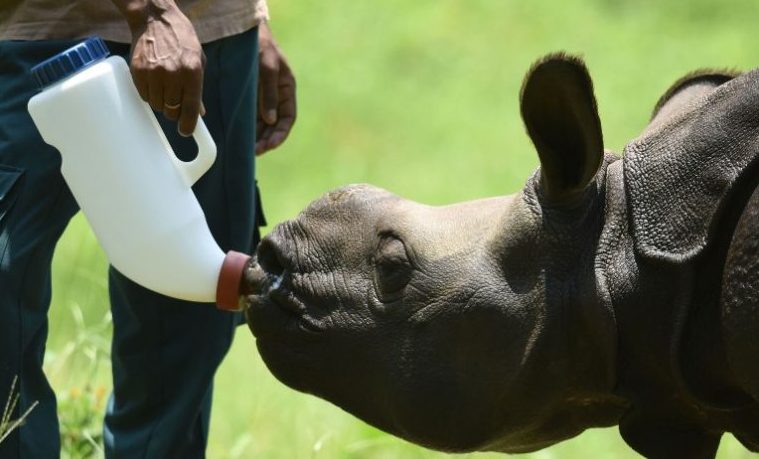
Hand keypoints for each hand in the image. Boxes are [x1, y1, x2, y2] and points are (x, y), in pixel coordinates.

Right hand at [118, 1, 205, 135]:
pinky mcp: (138, 71)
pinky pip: (143, 96)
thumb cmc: (181, 39)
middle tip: (175, 103)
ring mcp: (154, 73)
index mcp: (192, 72)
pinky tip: (153, 82)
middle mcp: (173, 74)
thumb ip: (198, 87)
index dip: (188, 124)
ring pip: (157, 105)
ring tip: (164, 87)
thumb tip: (199, 113)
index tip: (186, 132)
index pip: (190, 108)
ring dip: (161, 102)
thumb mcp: (198, 60)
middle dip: (174, 111)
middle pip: (172, 110)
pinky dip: (149, 94)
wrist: (155, 18)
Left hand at [256, 23, 296, 154]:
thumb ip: (269, 93)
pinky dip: (246, 128)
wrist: (244, 33)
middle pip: (274, 126)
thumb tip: (270, 121)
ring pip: (262, 124)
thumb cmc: (261, 46)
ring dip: (256, 138)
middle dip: (267, 140)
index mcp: (286, 91)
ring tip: (245, 149)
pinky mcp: (248, 98)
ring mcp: (262, 98)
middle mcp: (276, 98)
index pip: (288, 119)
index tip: (269, 146)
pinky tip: (238, 136)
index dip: (280, 135)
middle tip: (255, 152)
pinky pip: (249, 117)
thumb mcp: (268, 67)